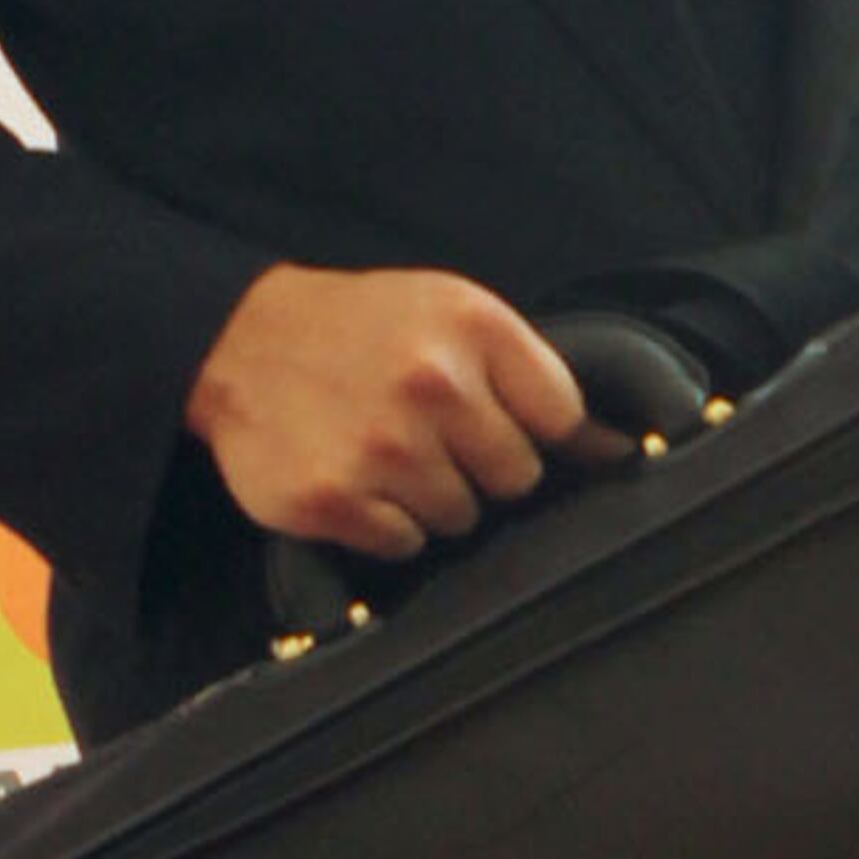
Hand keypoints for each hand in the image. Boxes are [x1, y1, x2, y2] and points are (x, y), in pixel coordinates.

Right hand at [183, 262, 591, 556]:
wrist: (240, 342)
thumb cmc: (360, 330)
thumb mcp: (452, 314)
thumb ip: (531, 375)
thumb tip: (618, 450)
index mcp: (472, 327)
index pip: (561, 419)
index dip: (532, 428)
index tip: (497, 420)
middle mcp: (432, 384)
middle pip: (516, 478)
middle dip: (480, 466)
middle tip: (427, 433)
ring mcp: (381, 447)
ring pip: (460, 518)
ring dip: (428, 496)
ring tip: (384, 448)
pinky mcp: (333, 498)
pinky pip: (402, 544)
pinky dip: (383, 522)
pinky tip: (355, 476)